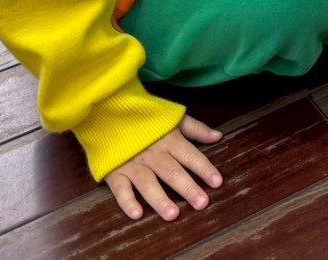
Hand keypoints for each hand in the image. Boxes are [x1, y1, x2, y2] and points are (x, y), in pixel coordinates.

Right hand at [105, 115, 222, 221]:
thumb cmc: (146, 119)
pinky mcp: (114, 172)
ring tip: (173, 214)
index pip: (190, 155)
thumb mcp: (172, 118)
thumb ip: (195, 128)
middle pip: (172, 172)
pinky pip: (120, 188)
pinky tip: (137, 214)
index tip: (217, 182)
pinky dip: (127, 201)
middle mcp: (152, 153)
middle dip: (187, 187)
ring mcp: (133, 163)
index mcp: (169, 139)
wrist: (109, 112)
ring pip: (148, 183)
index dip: (204, 168)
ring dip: (160, 199)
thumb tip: (218, 136)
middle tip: (202, 203)